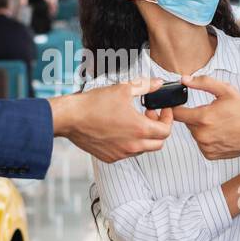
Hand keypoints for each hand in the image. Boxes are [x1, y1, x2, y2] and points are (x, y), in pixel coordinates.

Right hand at [50, 77, 172, 161]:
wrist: (71, 118)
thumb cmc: (93, 104)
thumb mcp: (124, 89)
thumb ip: (145, 86)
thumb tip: (158, 83)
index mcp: (140, 129)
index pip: (166, 130)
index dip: (168, 118)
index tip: (163, 111)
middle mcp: (133, 145)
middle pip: (158, 143)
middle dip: (159, 129)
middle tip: (150, 115)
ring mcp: (121, 153)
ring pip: (143, 149)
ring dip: (144, 136)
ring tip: (133, 120)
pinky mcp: (110, 157)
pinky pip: (127, 153)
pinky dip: (129, 143)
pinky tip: (120, 129)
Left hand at [173, 74, 239, 159]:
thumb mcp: (226, 90)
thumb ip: (203, 83)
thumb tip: (184, 79)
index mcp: (203, 118)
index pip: (176, 113)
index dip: (177, 107)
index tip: (181, 105)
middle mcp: (202, 134)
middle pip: (187, 123)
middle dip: (195, 116)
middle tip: (211, 112)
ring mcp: (205, 146)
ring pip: (194, 133)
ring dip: (201, 127)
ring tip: (218, 123)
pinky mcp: (209, 154)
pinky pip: (201, 143)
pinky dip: (207, 138)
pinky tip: (219, 133)